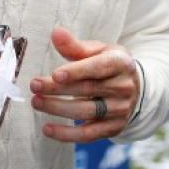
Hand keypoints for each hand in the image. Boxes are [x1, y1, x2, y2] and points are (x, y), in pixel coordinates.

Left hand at [30, 27, 139, 142]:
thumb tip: (56, 33)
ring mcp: (120, 110)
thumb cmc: (107, 63)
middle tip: (34, 85)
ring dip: (58, 109)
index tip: (55, 74)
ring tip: (36, 102)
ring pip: (86, 112)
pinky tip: (47, 129)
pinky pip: (89, 134)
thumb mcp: (97, 50)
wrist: (134, 87)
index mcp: (120, 63)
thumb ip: (75, 45)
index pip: (98, 67)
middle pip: (88, 89)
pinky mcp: (113, 128)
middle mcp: (124, 87)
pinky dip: (67, 134)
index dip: (76, 71)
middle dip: (58, 89)